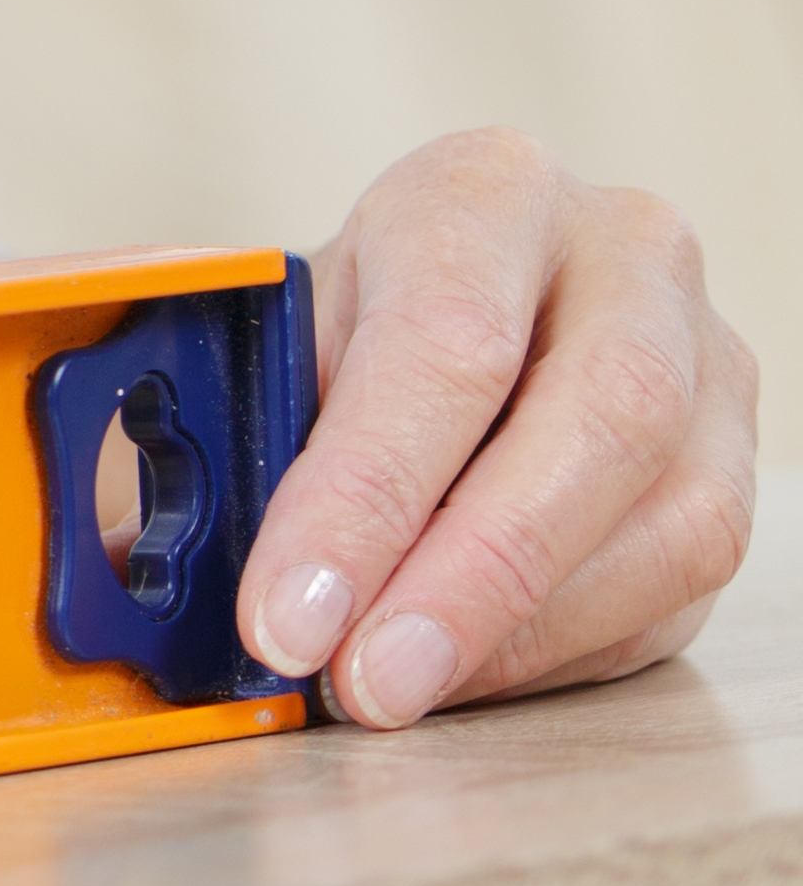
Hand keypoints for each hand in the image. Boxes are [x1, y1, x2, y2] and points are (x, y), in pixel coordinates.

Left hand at [237, 132, 757, 728]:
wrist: (435, 315)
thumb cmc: (329, 333)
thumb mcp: (259, 343)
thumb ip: (231, 438)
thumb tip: (153, 579)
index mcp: (486, 196)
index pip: (446, 345)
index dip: (363, 496)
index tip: (287, 616)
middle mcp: (626, 255)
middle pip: (600, 419)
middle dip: (468, 577)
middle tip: (362, 681)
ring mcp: (709, 360)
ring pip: (673, 518)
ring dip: (522, 630)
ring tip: (394, 689)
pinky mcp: (732, 465)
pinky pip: (681, 584)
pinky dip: (561, 648)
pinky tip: (459, 672)